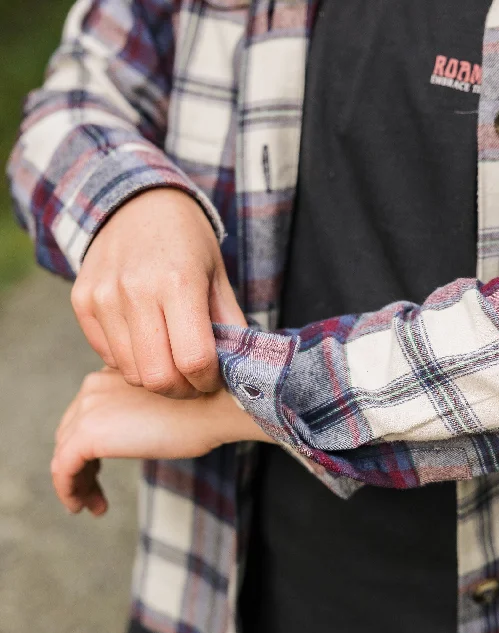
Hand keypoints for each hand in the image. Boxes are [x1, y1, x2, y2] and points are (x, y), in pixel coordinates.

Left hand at [51, 369, 271, 515]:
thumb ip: (139, 413)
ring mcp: (88, 409)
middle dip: (81, 465)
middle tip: (94, 493)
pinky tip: (81, 507)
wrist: (215, 404)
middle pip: (71, 433)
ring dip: (76, 482)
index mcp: (110, 375)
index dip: (89, 446)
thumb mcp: (163, 402)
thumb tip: (137, 439)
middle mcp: (92, 387)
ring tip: (90, 506)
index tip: (101, 470)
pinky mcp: (88, 435)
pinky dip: (69, 491)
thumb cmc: (204, 407)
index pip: (86, 415)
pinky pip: (64, 469)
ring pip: (66, 452)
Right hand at [71, 188, 245, 398]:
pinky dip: (130, 361)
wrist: (137, 202)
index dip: (208, 380)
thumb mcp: (219, 278)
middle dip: (182, 390)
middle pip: (158, 377)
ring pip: (131, 373)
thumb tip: (241, 372)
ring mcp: (103, 297)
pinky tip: (145, 341)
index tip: (214, 377)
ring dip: (156, 378)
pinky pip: (107, 357)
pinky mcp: (81, 302)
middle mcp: (135, 290)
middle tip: (193, 380)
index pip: (194, 359)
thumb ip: (230, 326)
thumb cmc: (187, 242)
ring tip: (171, 361)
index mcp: (178, 282)